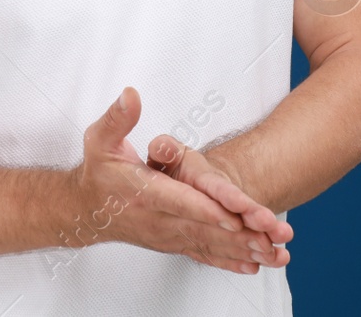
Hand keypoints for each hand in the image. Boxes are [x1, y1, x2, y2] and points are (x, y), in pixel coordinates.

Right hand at [68, 87, 280, 273]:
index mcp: (141, 193)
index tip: (233, 214)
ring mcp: (165, 236)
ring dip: (243, 249)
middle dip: (239, 232)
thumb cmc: (98, 171)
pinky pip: (203, 255)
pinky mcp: (171, 244)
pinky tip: (255, 266)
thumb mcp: (100, 139)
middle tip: (271, 232)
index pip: (178, 201)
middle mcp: (156, 220)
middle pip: (202, 227)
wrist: (84, 211)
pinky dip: (230, 261)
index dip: (206, 208)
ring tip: (276, 253)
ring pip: (208, 244)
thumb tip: (131, 95)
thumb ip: (118, 118)